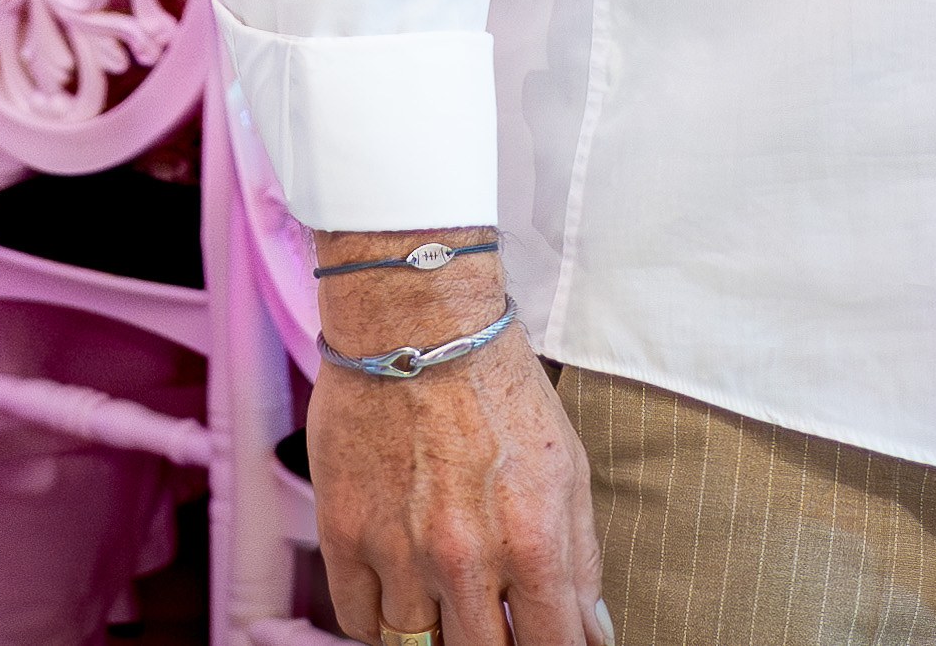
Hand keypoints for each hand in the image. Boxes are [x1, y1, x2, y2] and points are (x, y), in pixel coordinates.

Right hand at [306, 263, 598, 644]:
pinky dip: (382, 623)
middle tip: (493, 620)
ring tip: (446, 599)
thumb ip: (582, 559)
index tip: (541, 642)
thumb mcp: (567, 468)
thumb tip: (592, 632)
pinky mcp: (344, 532)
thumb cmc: (498, 388)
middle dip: (493, 645)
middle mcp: (464, 556)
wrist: (416, 322)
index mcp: (532, 541)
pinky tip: (402, 596)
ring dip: (436, 631)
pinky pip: (359, 621)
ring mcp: (398, 549)